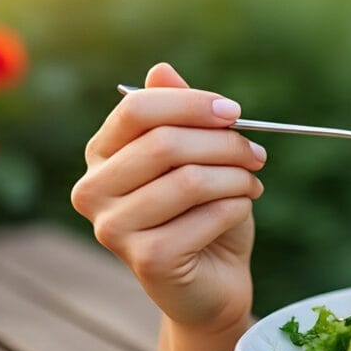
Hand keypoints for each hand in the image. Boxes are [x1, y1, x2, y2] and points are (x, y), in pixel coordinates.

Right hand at [72, 63, 265, 337]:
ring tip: (252, 182)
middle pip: (165, 143)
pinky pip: (207, 215)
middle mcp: (94, 190)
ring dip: (236, 177)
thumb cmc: (204, 210)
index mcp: (102, 154)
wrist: (214, 280)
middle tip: (256, 153)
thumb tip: (161, 70)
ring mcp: (114, 228)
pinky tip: (241, 209)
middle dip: (224, 143)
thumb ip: (178, 113)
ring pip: (189, 180)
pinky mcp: (146, 259)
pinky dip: (237, 206)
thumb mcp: (197, 155)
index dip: (192, 104)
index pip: (137, 109)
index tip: (234, 112)